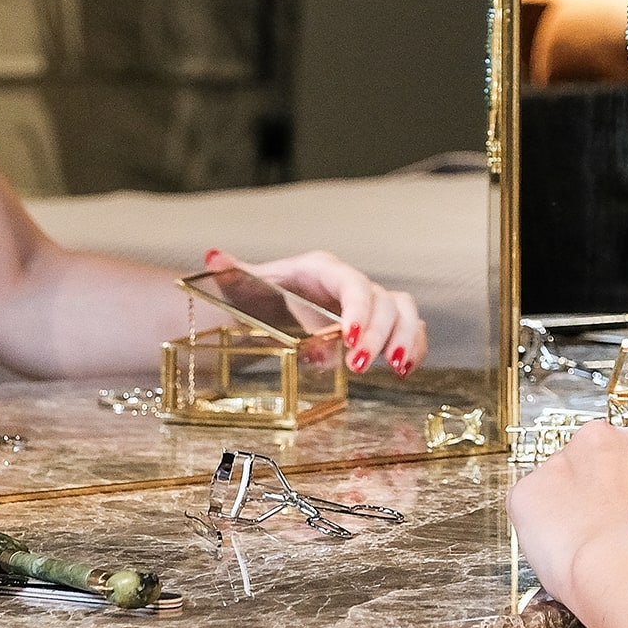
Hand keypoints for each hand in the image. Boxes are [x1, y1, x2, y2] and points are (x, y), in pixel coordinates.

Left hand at [206, 249, 426, 377]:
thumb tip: (214, 257)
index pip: (351, 283)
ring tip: (395, 369)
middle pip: (382, 300)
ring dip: (404, 339)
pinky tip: (405, 370)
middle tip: (359, 365)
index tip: (350, 337)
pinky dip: (413, 347)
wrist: (268, 305)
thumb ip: (234, 274)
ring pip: (404, 311)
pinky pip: (408, 328)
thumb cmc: (261, 294)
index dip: (357, 308)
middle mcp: (352, 284)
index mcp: (324, 270)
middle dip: (377, 334)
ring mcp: (370, 304)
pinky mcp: (379, 324)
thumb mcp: (246, 285)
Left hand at [507, 418, 627, 611]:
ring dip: (571, 506)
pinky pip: (532, 508)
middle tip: (615, 530)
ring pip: (563, 482)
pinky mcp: (526, 491)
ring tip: (588, 546)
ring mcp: (558, 461)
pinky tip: (562, 553)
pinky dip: (541, 528)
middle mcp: (602, 438)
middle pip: (600, 460)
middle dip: (605, 489)